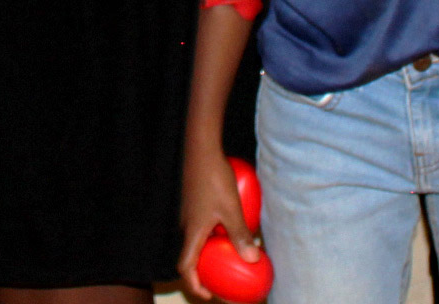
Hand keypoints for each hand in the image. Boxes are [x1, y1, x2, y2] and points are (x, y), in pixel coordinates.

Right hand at [177, 150, 261, 299]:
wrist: (201, 149)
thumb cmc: (214, 179)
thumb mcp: (232, 210)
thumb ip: (240, 235)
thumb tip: (252, 260)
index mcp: (192, 232)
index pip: (186, 266)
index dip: (194, 284)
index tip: (208, 295)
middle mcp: (187, 226)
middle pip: (192, 256)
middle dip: (206, 272)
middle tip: (223, 281)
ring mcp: (190, 214)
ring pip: (199, 240)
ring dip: (212, 252)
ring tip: (231, 256)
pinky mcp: (195, 203)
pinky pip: (204, 227)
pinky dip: (216, 234)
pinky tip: (233, 227)